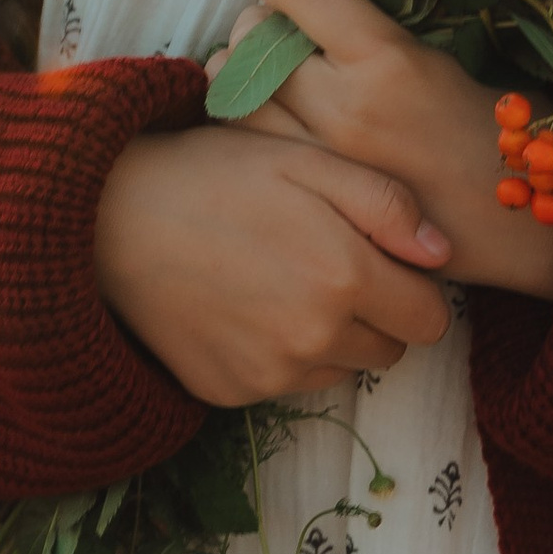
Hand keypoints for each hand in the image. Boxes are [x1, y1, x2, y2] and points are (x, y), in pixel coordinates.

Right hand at [92, 116, 455, 406]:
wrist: (111, 218)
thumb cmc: (216, 174)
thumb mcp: (308, 160)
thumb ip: (386, 204)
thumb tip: (441, 253)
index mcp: (344, 278)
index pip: (431, 320)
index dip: (415, 288)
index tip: (386, 261)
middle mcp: (313, 339)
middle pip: (390, 350)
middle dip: (377, 313)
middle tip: (332, 263)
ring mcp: (270, 374)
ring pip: (341, 368)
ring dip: (331, 335)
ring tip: (283, 277)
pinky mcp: (230, 392)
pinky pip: (286, 382)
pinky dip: (280, 352)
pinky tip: (246, 303)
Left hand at [223, 0, 552, 302]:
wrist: (521, 225)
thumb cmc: (497, 128)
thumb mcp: (444, 59)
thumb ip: (372, 33)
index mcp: (388, 60)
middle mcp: (345, 107)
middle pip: (252, 36)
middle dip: (260, 25)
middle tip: (281, 34)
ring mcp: (323, 159)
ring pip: (235, 93)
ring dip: (242, 75)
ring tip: (269, 78)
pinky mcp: (313, 197)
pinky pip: (246, 145)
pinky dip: (247, 123)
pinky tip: (271, 123)